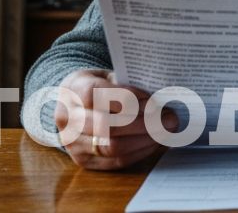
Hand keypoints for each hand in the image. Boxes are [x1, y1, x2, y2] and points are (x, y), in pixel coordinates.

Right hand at [55, 69, 175, 169]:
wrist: (74, 103)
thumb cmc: (100, 86)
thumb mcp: (109, 75)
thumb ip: (129, 83)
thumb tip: (163, 98)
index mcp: (73, 89)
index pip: (96, 95)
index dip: (127, 97)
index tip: (152, 99)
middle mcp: (67, 118)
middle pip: (106, 125)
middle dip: (144, 123)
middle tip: (170, 119)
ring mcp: (72, 142)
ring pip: (112, 146)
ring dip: (145, 139)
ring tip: (166, 131)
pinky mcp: (82, 160)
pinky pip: (115, 161)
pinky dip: (139, 152)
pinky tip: (155, 142)